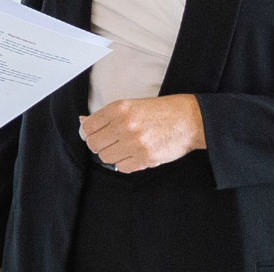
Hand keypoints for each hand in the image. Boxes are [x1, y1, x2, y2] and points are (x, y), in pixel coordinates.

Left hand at [78, 95, 204, 172]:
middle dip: (99, 144)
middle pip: (93, 144)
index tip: (93, 134)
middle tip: (111, 142)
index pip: (88, 127)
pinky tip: (134, 154)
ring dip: (112, 155)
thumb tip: (83, 122)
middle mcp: (124, 125)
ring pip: (105, 157)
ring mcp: (134, 143)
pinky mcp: (145, 158)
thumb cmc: (161, 111)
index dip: (88, 132)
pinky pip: (122, 167)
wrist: (190, 119)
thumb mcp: (131, 105)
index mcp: (118, 109)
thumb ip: (106, 115)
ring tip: (124, 148)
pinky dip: (125, 163)